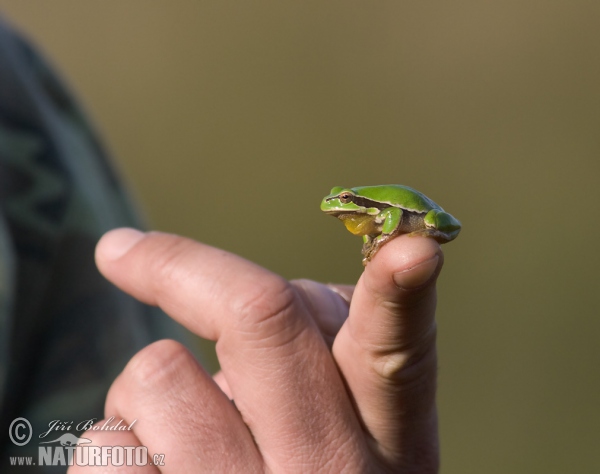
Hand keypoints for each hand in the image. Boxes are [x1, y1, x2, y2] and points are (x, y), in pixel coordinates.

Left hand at [69, 228, 442, 472]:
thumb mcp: (358, 434)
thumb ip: (326, 351)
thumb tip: (256, 289)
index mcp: (386, 440)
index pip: (396, 353)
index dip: (401, 296)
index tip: (413, 249)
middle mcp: (324, 469)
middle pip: (257, 316)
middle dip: (179, 266)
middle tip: (121, 248)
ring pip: (160, 371)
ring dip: (154, 386)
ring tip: (185, 427)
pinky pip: (109, 443)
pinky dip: (122, 441)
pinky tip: (160, 470)